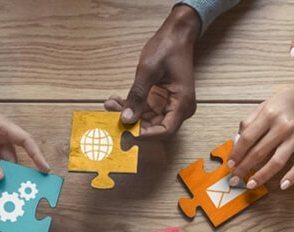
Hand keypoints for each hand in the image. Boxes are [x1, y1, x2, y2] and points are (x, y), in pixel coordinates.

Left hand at [104, 4, 200, 138]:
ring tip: (111, 104)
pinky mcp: (160, 101)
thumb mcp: (148, 71)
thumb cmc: (168, 48)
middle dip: (131, 123)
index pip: (165, 130)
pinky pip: (144, 111)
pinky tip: (116, 100)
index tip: (125, 130)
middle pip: (154, 127)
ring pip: (146, 120)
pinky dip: (130, 107)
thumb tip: (126, 119)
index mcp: (182, 103)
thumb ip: (137, 96)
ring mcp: (169, 105)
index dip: (145, 134)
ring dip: (127, 114)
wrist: (176, 34)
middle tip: (111, 114)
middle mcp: (178, 108)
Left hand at [226, 84, 293, 190]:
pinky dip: (292, 176)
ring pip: (277, 161)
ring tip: (251, 184)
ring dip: (262, 176)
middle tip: (235, 179)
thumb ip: (250, 122)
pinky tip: (283, 185)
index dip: (236, 153)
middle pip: (259, 152)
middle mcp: (283, 126)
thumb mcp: (266, 104)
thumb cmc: (289, 100)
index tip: (230, 164)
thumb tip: (236, 142)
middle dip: (244, 168)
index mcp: (269, 114)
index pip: (247, 138)